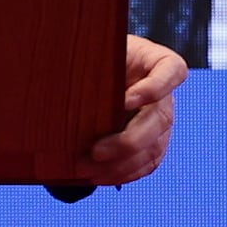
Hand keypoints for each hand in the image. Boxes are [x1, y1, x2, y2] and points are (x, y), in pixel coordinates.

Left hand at [80, 32, 187, 184]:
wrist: (94, 75)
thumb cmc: (93, 56)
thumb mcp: (93, 49)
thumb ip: (87, 58)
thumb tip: (53, 69)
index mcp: (157, 62)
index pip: (172, 71)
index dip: (154, 89)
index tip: (124, 100)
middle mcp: (165, 94)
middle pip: (161, 120)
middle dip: (127, 141)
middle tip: (94, 151)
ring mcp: (162, 120)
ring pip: (153, 148)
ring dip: (120, 164)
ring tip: (85, 168)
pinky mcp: (154, 143)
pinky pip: (147, 164)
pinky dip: (123, 173)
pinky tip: (98, 176)